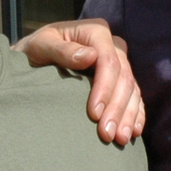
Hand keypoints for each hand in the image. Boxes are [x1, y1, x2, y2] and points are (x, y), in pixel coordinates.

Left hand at [15, 19, 144, 146]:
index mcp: (96, 32)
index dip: (105, 89)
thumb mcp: (41, 45)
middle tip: (107, 135)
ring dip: (128, 116)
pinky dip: (135, 114)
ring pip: (132, 90)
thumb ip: (61, 50)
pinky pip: (134, 96)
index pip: (108, 62)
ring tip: (120, 139)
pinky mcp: (119, 78)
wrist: (35, 56)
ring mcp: (118, 61)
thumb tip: (89, 56)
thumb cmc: (35, 49)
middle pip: (123, 78)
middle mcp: (112, 44)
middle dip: (117, 108)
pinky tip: (134, 131)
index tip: (94, 114)